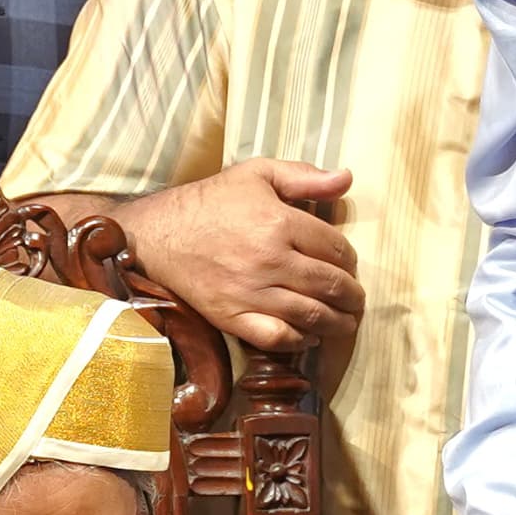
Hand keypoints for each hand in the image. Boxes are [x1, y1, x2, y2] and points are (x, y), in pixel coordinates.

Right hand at [112, 161, 360, 357]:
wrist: (158, 235)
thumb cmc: (210, 201)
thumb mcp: (257, 174)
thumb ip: (304, 176)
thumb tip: (347, 178)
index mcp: (279, 222)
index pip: (336, 249)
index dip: (351, 260)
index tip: (349, 266)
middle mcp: (269, 260)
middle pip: (330, 285)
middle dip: (352, 296)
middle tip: (357, 301)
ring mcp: (250, 292)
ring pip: (311, 315)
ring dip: (337, 323)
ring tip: (345, 323)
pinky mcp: (231, 317)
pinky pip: (276, 338)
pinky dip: (299, 340)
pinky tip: (308, 335)